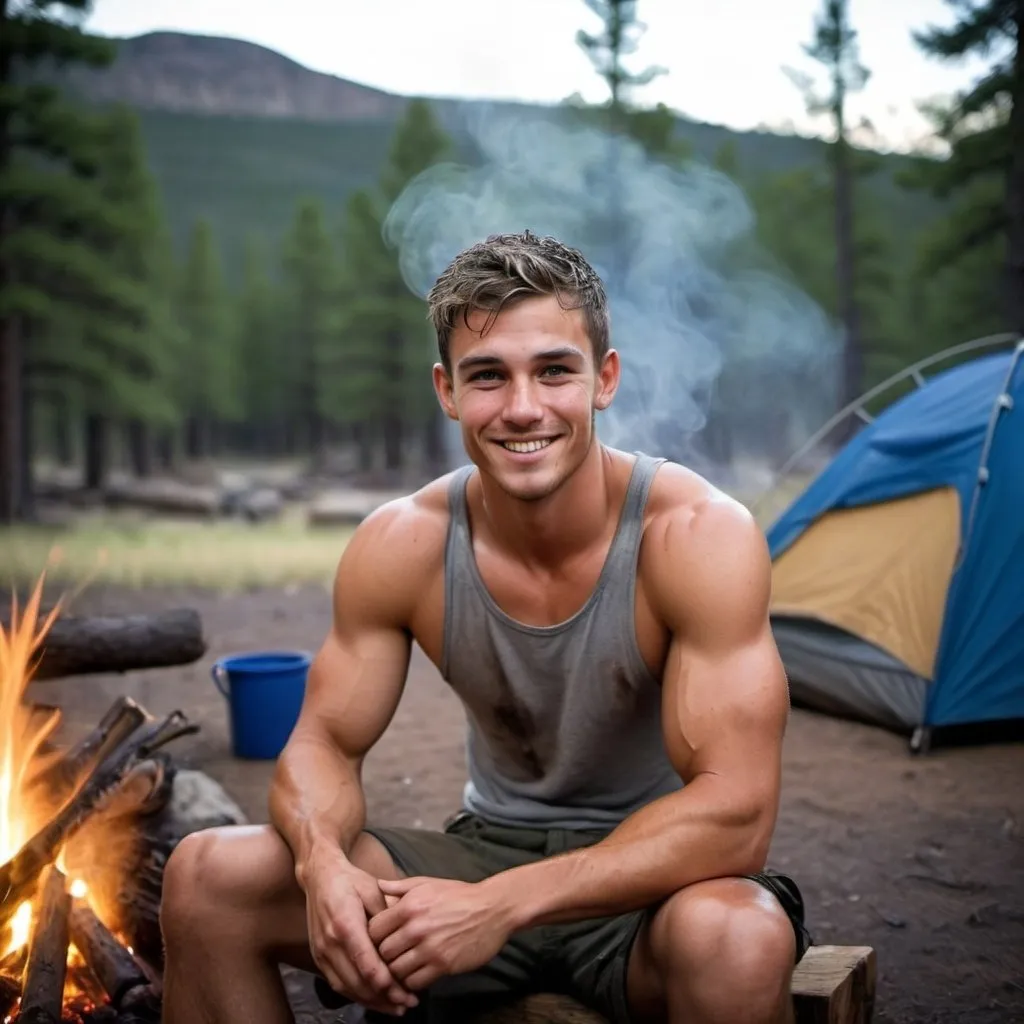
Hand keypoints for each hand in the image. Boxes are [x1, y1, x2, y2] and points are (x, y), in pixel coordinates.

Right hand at [301, 850, 418, 1014]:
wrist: (319, 876)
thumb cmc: (350, 880)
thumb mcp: (373, 890)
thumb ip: (387, 915)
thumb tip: (403, 938)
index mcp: (346, 924)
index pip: (367, 964)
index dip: (387, 984)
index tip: (405, 993)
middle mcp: (330, 942)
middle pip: (357, 982)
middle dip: (383, 998)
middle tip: (406, 1005)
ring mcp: (321, 952)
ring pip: (347, 987)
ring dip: (371, 1001)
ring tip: (394, 1007)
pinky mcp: (318, 957)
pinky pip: (338, 983)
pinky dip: (356, 994)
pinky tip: (373, 998)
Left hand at [367, 877, 513, 991]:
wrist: (493, 908)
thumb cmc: (459, 894)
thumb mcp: (429, 883)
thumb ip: (401, 886)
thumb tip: (379, 884)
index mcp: (410, 905)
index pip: (374, 929)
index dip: (374, 936)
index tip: (381, 939)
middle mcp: (416, 927)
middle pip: (382, 952)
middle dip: (384, 955)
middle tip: (391, 956)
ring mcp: (430, 948)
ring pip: (396, 970)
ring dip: (397, 971)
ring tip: (403, 966)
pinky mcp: (443, 965)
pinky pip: (415, 982)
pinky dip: (412, 981)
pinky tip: (418, 972)